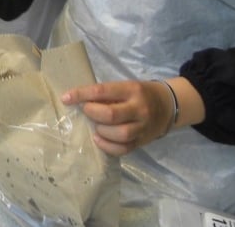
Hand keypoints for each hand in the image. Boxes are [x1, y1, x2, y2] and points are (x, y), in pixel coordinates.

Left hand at [61, 79, 176, 155]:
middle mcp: (139, 109)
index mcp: (132, 90)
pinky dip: (108, 146)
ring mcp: (143, 127)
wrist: (168, 106)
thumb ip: (107, 94)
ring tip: (96, 126)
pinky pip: (124, 149)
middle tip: (87, 111)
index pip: (103, 91)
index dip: (82, 95)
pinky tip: (99, 139)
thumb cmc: (139, 94)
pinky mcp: (142, 141)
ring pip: (119, 134)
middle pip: (111, 115)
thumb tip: (78, 101)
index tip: (66, 98)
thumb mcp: (126, 86)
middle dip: (92, 113)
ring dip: (101, 131)